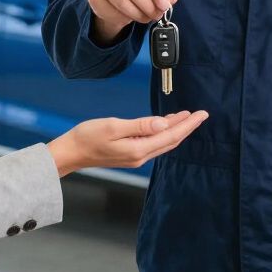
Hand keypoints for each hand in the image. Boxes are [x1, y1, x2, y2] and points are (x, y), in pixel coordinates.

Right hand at [47, 110, 208, 176]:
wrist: (70, 152)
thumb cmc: (87, 137)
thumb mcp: (114, 126)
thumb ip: (140, 125)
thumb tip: (163, 124)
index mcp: (138, 149)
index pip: (171, 135)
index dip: (188, 125)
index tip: (201, 115)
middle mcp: (140, 156)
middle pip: (171, 141)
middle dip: (187, 127)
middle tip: (201, 115)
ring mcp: (135, 156)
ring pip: (163, 142)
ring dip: (176, 130)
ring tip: (187, 117)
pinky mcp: (130, 154)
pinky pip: (154, 143)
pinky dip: (164, 133)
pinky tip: (165, 125)